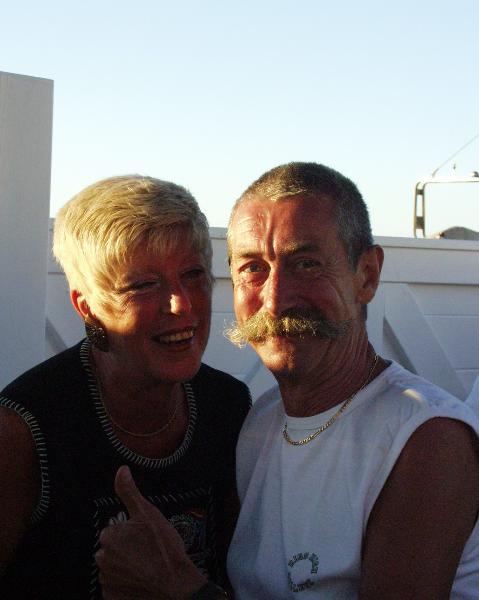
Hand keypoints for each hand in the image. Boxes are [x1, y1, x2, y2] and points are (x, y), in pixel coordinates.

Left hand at [96, 465, 206, 599]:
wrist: (176, 585)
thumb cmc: (164, 549)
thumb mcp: (149, 513)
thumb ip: (129, 492)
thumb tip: (121, 471)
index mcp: (109, 536)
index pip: (115, 529)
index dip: (131, 532)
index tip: (144, 537)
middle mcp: (103, 558)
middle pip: (114, 548)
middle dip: (127, 549)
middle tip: (147, 551)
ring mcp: (107, 580)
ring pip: (115, 567)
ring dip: (127, 566)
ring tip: (147, 565)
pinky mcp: (112, 597)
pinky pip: (117, 586)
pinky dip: (127, 583)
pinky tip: (142, 579)